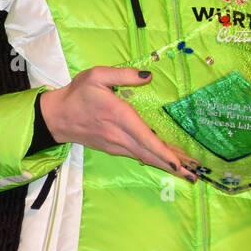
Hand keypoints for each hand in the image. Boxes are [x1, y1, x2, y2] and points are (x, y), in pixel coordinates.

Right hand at [39, 67, 193, 179]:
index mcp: (119, 116)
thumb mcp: (97, 75)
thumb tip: (148, 76)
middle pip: (150, 154)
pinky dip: (153, 160)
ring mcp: (115, 145)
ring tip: (186, 170)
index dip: (163, 153)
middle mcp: (119, 136)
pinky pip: (137, 155)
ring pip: (145, 157)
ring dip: (165, 164)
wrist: (56, 117)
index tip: (179, 164)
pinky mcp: (112, 149)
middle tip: (194, 175)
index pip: (145, 138)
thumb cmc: (77, 94)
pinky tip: (165, 161)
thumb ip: (123, 74)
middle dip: (172, 166)